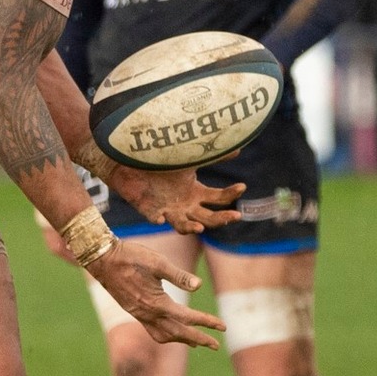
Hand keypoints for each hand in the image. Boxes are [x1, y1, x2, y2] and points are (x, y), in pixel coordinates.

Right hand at [87, 240, 222, 347]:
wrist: (102, 259)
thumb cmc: (131, 256)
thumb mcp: (157, 262)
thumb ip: (178, 275)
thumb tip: (199, 285)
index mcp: (156, 302)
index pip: (187, 317)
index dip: (206, 322)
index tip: (222, 327)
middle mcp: (147, 314)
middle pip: (178, 333)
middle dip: (198, 339)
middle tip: (215, 345)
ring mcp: (139, 315)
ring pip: (164, 336)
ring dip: (182, 340)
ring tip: (197, 343)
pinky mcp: (134, 312)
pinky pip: (153, 331)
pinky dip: (167, 335)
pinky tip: (173, 331)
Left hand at [104, 164, 244, 235]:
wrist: (134, 161)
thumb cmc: (162, 161)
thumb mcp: (191, 158)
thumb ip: (213, 156)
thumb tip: (238, 147)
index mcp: (196, 193)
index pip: (219, 199)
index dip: (230, 194)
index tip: (242, 186)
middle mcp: (185, 206)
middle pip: (208, 218)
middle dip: (222, 218)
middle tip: (236, 216)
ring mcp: (168, 211)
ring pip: (183, 226)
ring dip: (191, 228)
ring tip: (200, 227)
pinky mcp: (149, 210)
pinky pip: (153, 218)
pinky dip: (157, 219)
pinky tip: (160, 219)